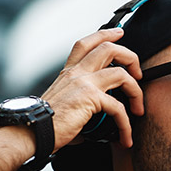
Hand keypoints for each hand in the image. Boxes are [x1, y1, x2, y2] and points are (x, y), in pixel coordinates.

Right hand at [41, 27, 143, 150]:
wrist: (32, 132)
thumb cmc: (44, 123)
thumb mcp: (62, 104)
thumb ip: (79, 104)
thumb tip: (91, 122)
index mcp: (69, 73)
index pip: (86, 43)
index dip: (105, 34)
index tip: (119, 33)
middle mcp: (76, 73)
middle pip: (109, 49)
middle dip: (131, 58)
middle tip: (138, 74)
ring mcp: (84, 83)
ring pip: (121, 73)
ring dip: (136, 91)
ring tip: (139, 108)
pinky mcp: (90, 98)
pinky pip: (119, 108)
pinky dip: (126, 124)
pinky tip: (126, 136)